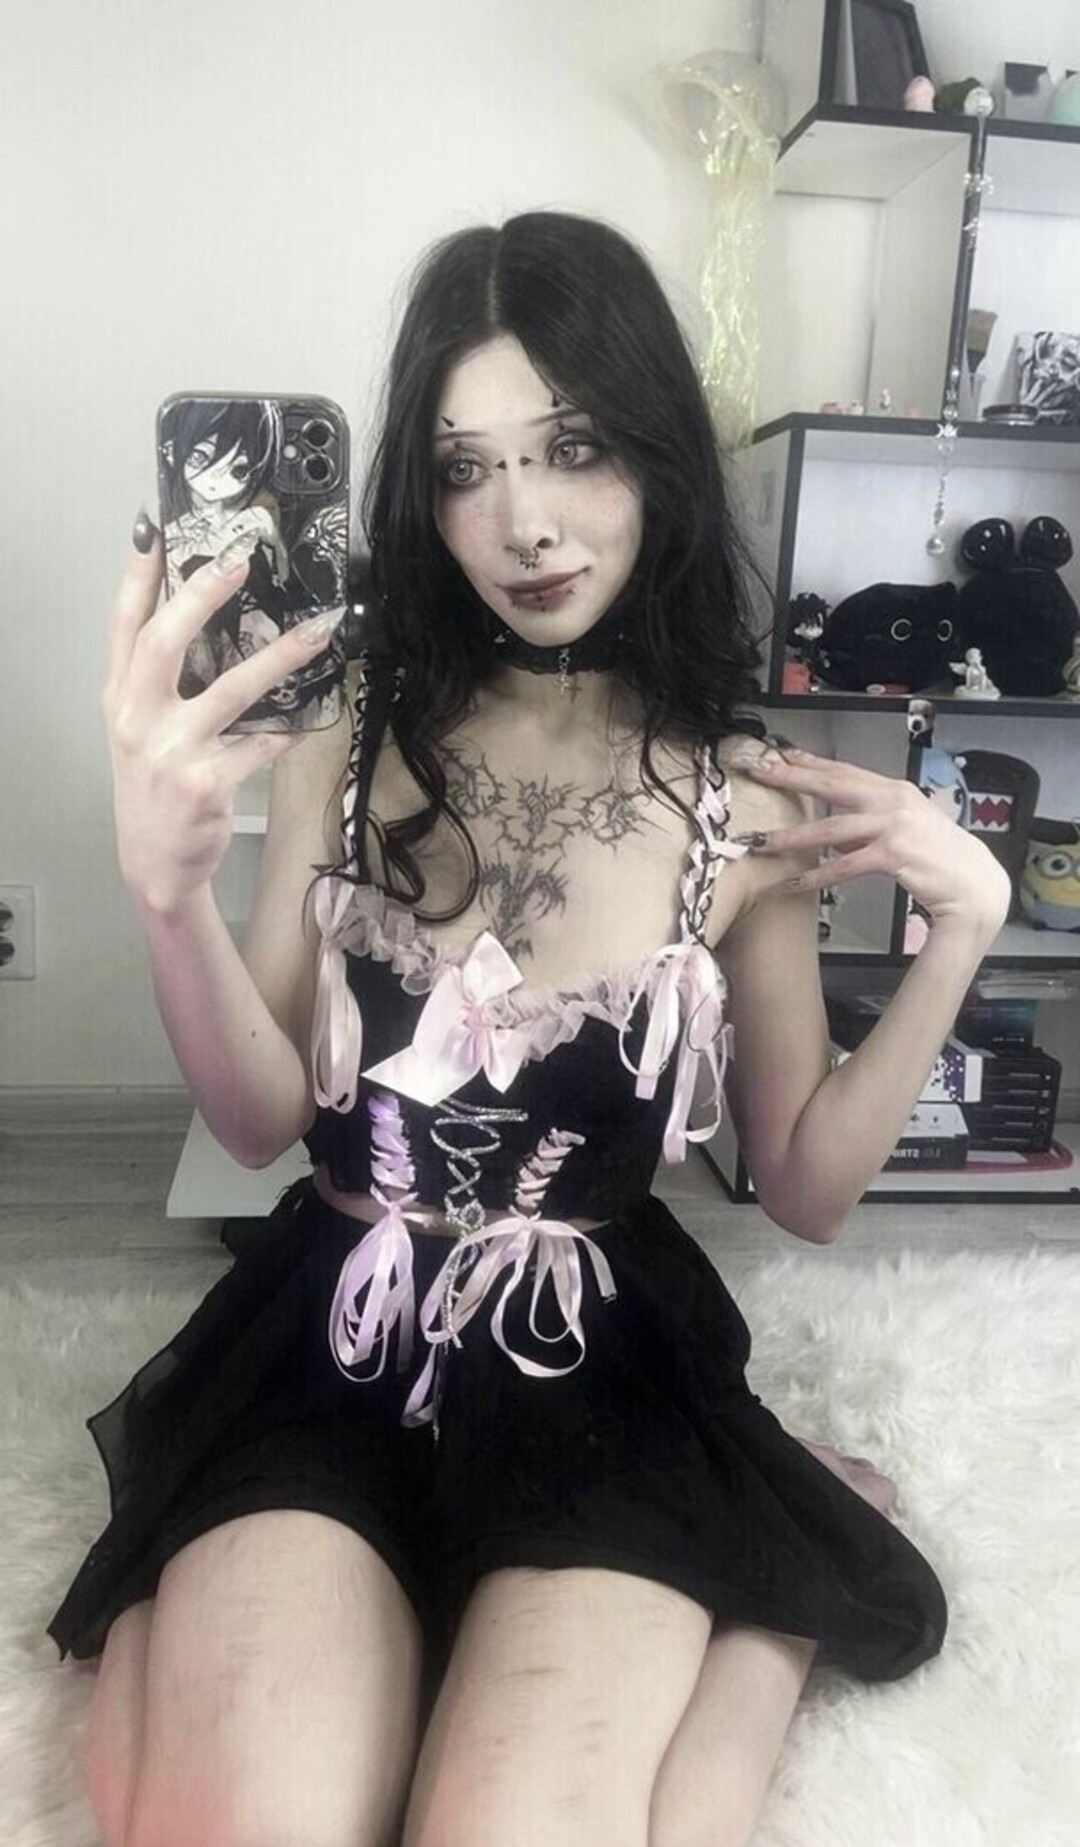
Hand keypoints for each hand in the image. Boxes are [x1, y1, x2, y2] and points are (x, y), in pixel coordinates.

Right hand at [103, 522, 340, 915]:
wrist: (155, 865)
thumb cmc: (154, 788)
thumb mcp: (139, 730)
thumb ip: (159, 682)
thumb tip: (204, 619)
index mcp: (119, 698)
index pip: (122, 625)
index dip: (137, 576)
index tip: (155, 530)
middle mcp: (137, 720)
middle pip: (164, 642)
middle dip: (202, 595)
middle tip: (240, 560)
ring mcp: (172, 752)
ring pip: (230, 690)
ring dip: (279, 657)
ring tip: (317, 630)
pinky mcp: (207, 783)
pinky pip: (259, 744)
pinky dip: (286, 731)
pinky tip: (305, 721)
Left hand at [742, 747, 1011, 931]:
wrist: (973, 883)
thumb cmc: (940, 857)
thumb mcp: (904, 829)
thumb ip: (869, 825)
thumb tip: (833, 834)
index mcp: (894, 790)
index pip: (845, 771)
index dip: (811, 763)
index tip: (781, 755)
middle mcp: (892, 801)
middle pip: (832, 785)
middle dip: (792, 778)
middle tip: (760, 772)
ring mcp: (893, 826)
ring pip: (830, 829)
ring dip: (791, 836)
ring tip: (761, 841)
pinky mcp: (893, 854)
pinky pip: (843, 865)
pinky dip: (815, 875)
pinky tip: (792, 883)